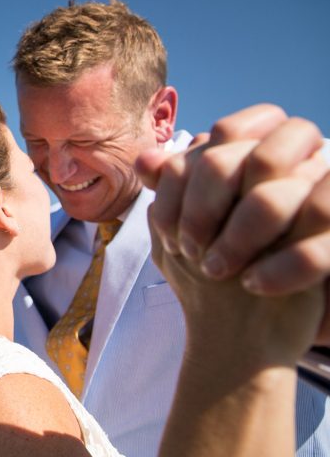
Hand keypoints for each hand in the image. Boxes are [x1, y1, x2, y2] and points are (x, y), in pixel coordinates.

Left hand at [138, 104, 329, 340]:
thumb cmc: (226, 263)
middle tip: (190, 252)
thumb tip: (144, 162)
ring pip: (275, 200)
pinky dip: (278, 269)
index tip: (166, 221)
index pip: (228, 131)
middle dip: (206, 209)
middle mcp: (305, 166)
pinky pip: (316, 250)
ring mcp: (326, 200)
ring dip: (236, 239)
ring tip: (215, 271)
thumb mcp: (189, 225)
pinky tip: (253, 285)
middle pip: (251, 159)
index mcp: (266, 150)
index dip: (188, 173)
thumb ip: (172, 186)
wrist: (264, 324)